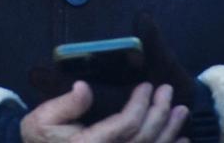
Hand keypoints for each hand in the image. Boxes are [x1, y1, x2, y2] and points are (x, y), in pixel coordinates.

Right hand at [20, 80, 188, 142]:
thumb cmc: (41, 139)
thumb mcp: (43, 117)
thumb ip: (66, 104)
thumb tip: (84, 87)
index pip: (125, 126)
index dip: (140, 105)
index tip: (147, 86)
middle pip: (143, 140)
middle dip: (159, 114)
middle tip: (168, 92)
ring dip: (170, 133)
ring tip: (181, 112)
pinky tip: (182, 141)